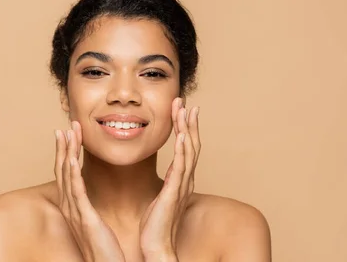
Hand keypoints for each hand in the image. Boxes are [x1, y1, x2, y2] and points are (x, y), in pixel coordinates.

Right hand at [54, 122, 124, 261]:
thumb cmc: (103, 247)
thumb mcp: (94, 221)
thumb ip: (90, 206)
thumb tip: (91, 195)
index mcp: (73, 205)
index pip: (67, 172)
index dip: (67, 151)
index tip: (70, 132)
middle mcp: (69, 206)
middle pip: (63, 169)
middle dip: (65, 145)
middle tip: (68, 124)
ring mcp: (75, 212)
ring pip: (67, 175)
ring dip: (67, 152)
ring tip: (68, 132)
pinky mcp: (85, 218)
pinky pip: (77, 192)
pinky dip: (73, 173)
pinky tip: (72, 158)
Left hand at [139, 98, 200, 260]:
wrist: (156, 245)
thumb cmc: (155, 224)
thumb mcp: (159, 197)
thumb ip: (164, 183)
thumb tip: (162, 175)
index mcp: (179, 179)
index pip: (185, 148)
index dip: (184, 128)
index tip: (182, 110)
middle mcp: (184, 180)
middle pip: (190, 144)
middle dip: (188, 122)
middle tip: (186, 101)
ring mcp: (181, 185)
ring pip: (188, 151)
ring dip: (187, 129)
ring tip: (185, 109)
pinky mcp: (174, 193)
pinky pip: (180, 167)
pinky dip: (183, 150)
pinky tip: (182, 135)